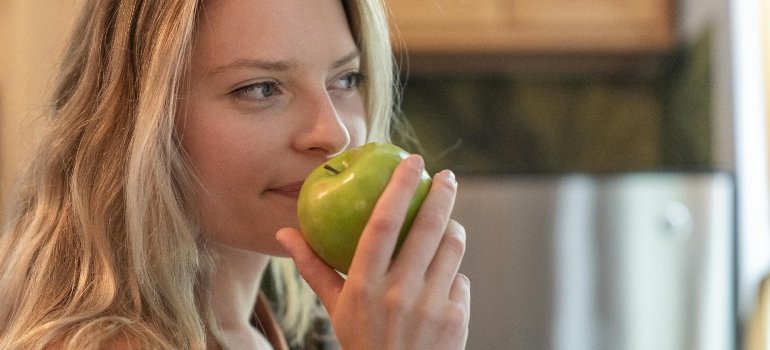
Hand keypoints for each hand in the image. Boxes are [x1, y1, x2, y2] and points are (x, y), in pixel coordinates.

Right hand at [277, 155, 469, 349]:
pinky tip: (442, 283)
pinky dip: (452, 275)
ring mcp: (431, 306)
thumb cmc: (363, 341)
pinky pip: (460, 279)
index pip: (383, 224)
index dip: (399, 187)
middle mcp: (399, 293)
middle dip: (442, 194)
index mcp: (364, 286)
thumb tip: (284, 232)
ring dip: (452, 229)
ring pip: (451, 248)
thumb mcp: (335, 309)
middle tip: (447, 175)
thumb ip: (313, 268)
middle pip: (428, 227)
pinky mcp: (456, 318)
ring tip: (447, 223)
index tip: (411, 162)